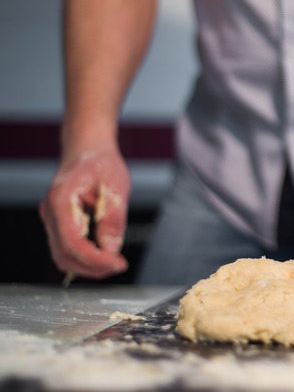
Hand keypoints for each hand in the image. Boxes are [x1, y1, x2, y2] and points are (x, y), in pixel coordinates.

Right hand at [39, 147, 130, 278]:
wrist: (87, 150)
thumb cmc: (101, 164)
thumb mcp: (116, 188)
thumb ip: (113, 220)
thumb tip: (111, 250)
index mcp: (62, 201)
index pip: (73, 243)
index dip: (95, 260)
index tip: (118, 264)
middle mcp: (51, 212)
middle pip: (64, 255)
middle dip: (92, 268)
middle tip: (118, 265)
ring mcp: (51, 219)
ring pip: (63, 256)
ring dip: (88, 265)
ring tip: (113, 261)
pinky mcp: (58, 223)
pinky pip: (66, 247)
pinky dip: (84, 256)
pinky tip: (103, 253)